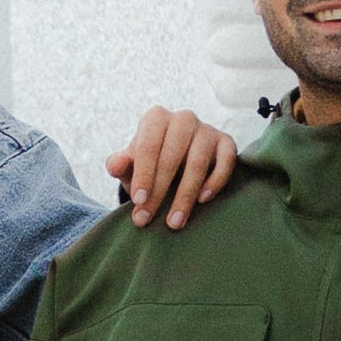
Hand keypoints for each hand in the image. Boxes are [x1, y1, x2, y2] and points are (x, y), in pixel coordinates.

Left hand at [105, 110, 237, 229]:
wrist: (176, 166)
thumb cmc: (149, 167)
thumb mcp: (131, 168)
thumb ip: (121, 165)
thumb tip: (114, 164)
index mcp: (156, 119)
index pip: (149, 145)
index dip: (143, 174)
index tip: (138, 201)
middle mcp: (183, 119)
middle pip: (172, 156)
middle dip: (159, 191)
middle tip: (147, 218)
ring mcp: (206, 129)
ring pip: (198, 162)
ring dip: (185, 196)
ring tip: (173, 222)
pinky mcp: (226, 142)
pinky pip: (226, 161)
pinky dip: (215, 182)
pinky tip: (202, 200)